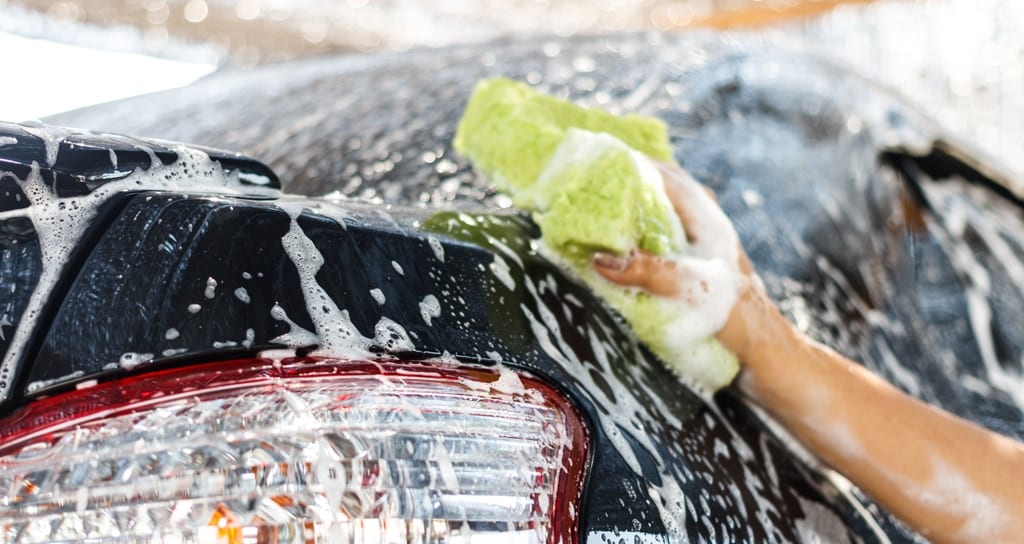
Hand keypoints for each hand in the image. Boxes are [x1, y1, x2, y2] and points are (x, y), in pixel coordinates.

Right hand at [592, 162, 793, 373]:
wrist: (765, 352)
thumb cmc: (737, 318)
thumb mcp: (692, 291)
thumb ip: (649, 271)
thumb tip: (599, 259)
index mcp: (705, 214)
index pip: (658, 173)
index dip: (623, 163)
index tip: (587, 158)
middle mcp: (702, 220)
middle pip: (655, 185)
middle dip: (620, 180)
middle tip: (581, 182)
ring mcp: (698, 240)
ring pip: (657, 208)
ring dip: (626, 205)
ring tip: (589, 208)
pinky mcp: (694, 262)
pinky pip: (658, 233)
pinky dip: (634, 231)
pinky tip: (613, 245)